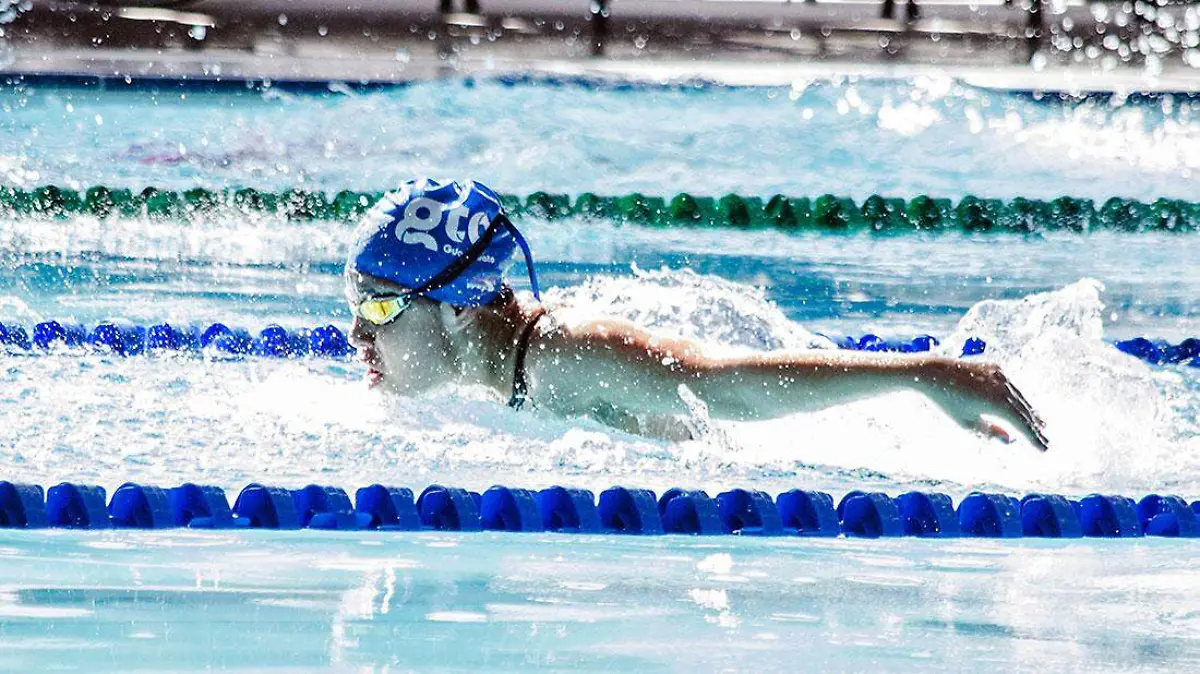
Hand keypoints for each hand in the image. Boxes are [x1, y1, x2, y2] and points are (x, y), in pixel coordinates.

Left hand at [929, 360, 1048, 451]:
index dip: (1034, 438)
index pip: (1022, 425)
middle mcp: (1003, 387)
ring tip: (1039, 424)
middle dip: (1035, 426)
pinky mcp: (994, 367)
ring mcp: (1000, 375)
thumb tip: (1010, 440)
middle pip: (1024, 411)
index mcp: (997, 404)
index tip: (1043, 449)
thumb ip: (990, 432)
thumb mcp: (967, 422)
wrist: (933, 372)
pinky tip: (1022, 406)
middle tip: (1045, 439)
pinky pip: (1010, 385)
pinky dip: (1017, 397)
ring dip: (1029, 411)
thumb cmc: (947, 401)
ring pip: (1019, 397)